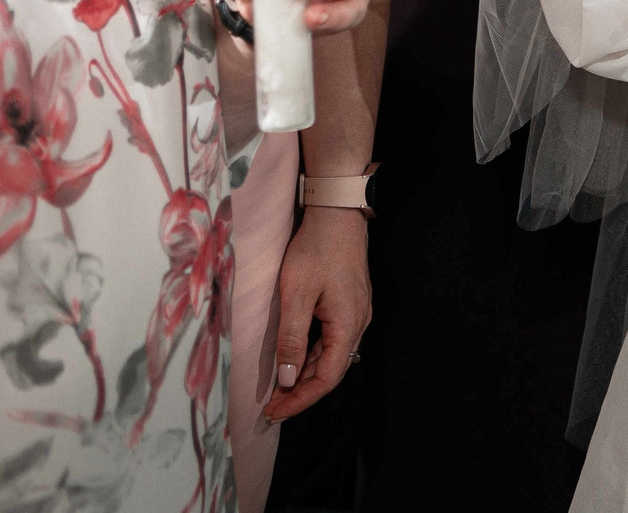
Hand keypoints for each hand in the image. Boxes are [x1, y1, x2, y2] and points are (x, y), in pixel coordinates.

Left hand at [262, 205, 370, 420]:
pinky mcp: (349, 304)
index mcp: (348, 325)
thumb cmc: (316, 252)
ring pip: (330, 356)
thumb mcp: (296, 296)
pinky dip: (310, 356)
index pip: (326, 378)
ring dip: (304, 375)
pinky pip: (331, 340)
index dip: (299, 400)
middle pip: (330, 371)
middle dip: (300, 392)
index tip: (272, 413)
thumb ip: (291, 340)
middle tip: (269, 406)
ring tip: (276, 388)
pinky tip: (292, 359)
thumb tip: (286, 380)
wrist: (337, 215)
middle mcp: (357, 324)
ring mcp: (356, 313)